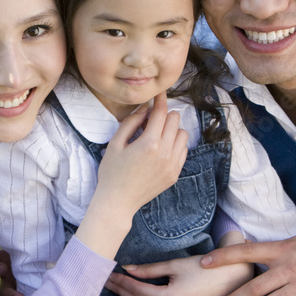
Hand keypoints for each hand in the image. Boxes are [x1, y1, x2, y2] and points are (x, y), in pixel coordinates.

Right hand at [76, 94, 187, 259]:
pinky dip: (175, 144)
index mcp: (149, 143)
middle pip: (175, 120)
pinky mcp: (175, 174)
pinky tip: (161, 148)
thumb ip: (131, 122)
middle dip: (164, 114)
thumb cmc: (111, 172)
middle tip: (151, 118)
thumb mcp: (115, 144)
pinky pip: (183, 150)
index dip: (160, 99)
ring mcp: (173, 165)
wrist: (118, 202)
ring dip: (172, 129)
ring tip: (156, 134)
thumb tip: (145, 108)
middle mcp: (165, 153)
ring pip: (183, 134)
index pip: (161, 113)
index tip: (159, 93)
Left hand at [104, 254, 252, 295]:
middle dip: (120, 291)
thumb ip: (149, 270)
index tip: (107, 272)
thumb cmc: (205, 268)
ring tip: (114, 285)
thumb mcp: (175, 265)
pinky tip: (132, 292)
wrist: (231, 279)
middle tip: (104, 279)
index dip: (120, 282)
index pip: (137, 291)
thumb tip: (126, 269)